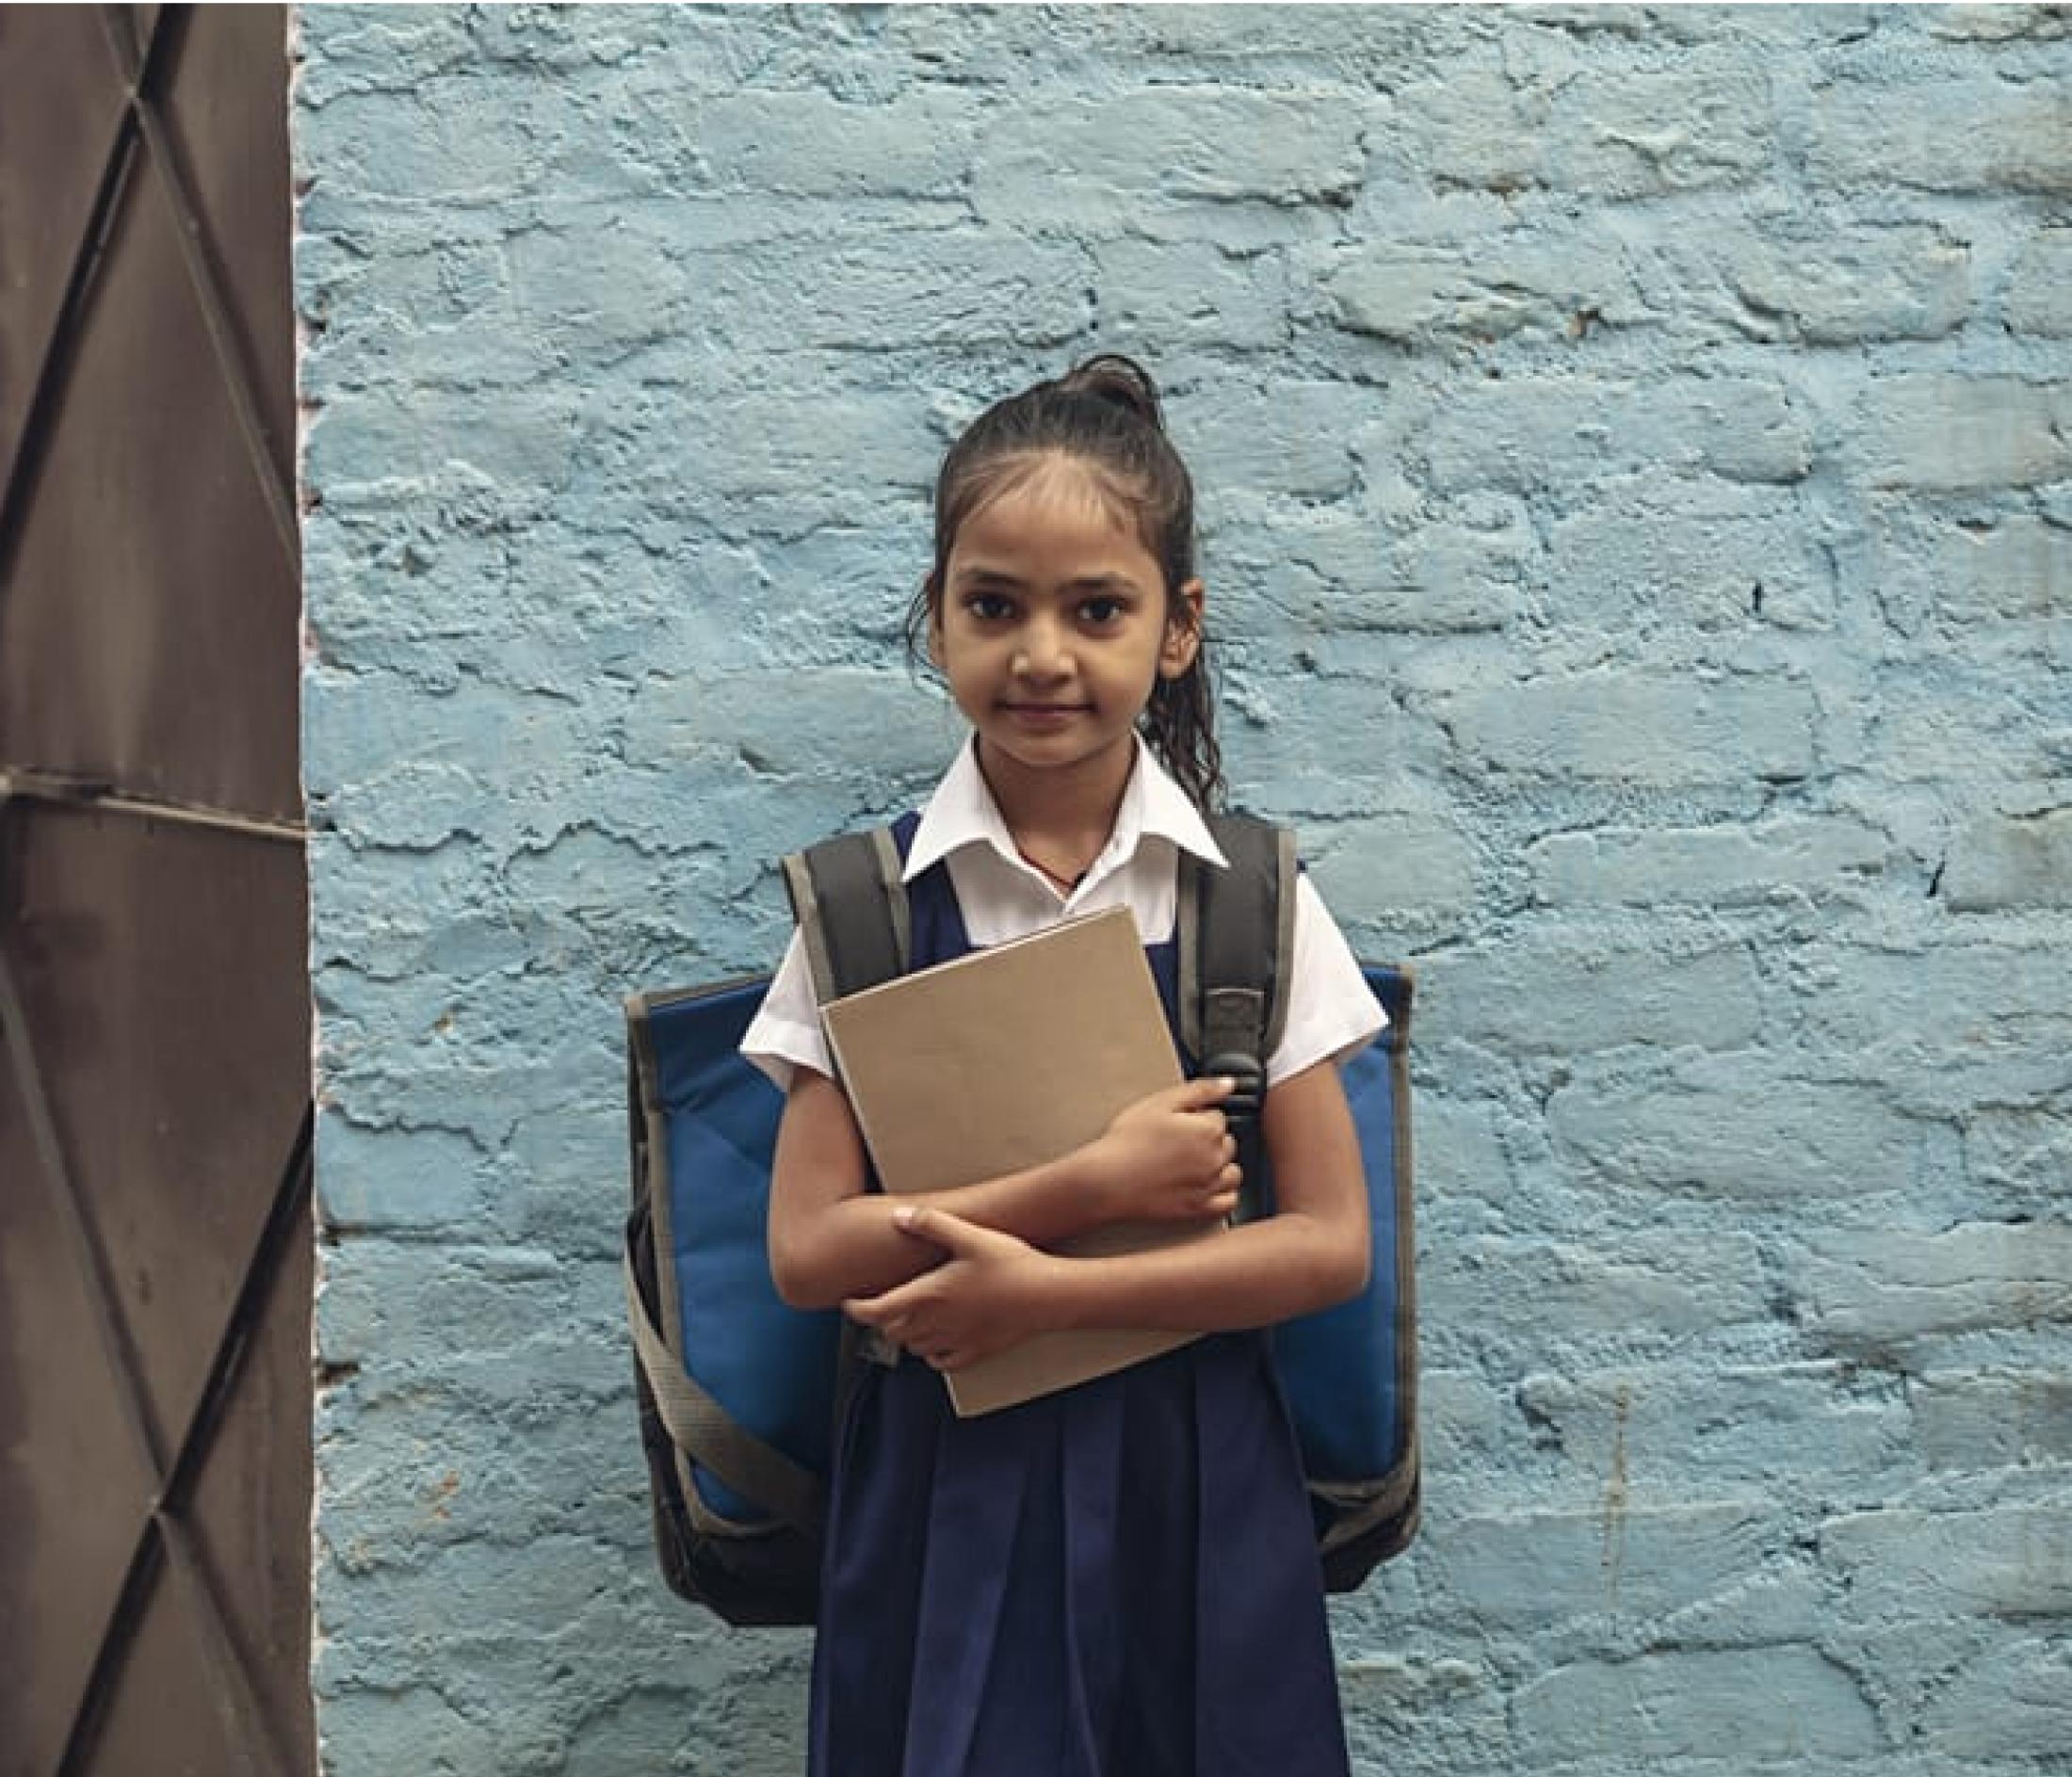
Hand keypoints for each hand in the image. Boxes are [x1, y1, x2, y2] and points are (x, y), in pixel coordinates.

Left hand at [843, 1206, 1060, 1371]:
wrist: (1048, 1296)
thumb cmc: (1010, 1263)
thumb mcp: (970, 1235)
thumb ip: (931, 1224)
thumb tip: (899, 1217)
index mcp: (928, 1296)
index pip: (877, 1312)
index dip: (857, 1309)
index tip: (848, 1303)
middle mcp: (937, 1324)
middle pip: (892, 1331)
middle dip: (881, 1319)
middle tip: (877, 1305)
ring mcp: (956, 1342)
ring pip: (914, 1348)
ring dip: (904, 1335)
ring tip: (906, 1319)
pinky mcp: (977, 1353)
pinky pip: (942, 1363)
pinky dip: (931, 1354)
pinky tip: (937, 1341)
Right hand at [1083, 1076, 1242, 1224]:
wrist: (1107, 1181)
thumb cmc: (1127, 1142)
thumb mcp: (1160, 1103)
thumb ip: (1200, 1091)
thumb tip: (1229, 1084)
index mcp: (1208, 1131)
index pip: (1218, 1117)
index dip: (1196, 1116)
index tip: (1177, 1123)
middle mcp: (1214, 1160)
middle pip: (1227, 1143)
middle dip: (1209, 1140)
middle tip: (1178, 1142)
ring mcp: (1209, 1187)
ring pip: (1231, 1172)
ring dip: (1219, 1165)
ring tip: (1191, 1163)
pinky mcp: (1199, 1209)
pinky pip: (1228, 1201)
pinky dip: (1223, 1193)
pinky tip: (1205, 1185)